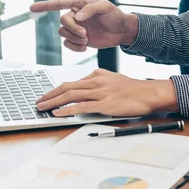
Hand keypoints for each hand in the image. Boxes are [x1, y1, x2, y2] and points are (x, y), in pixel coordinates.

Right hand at [30, 0, 138, 51]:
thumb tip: (78, 16)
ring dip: (74, 38)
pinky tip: (85, 47)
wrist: (122, 31)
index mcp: (79, 3)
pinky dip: (74, 47)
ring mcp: (76, 27)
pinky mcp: (79, 39)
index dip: (45, 6)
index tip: (32, 8)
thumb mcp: (105, 7)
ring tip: (87, 39)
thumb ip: (90, 9)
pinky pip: (68, 44)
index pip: (59, 3)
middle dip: (72, 29)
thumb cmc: (115, 15)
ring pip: (63, 33)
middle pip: (62, 21)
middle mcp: (75, 14)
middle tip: (85, 34)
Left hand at [35, 69, 178, 116]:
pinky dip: (67, 109)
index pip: (72, 82)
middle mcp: (96, 81)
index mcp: (97, 75)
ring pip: (71, 95)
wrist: (149, 93)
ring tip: (43, 108)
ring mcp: (100, 92)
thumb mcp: (114, 80)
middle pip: (67, 87)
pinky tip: (58, 113)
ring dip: (54, 102)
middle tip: (38, 102)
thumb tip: (86, 90)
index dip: (56, 90)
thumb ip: (99, 82)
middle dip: (50, 95)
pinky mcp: (105, 103)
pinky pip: (81, 106)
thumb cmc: (134, 90)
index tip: (46, 96)